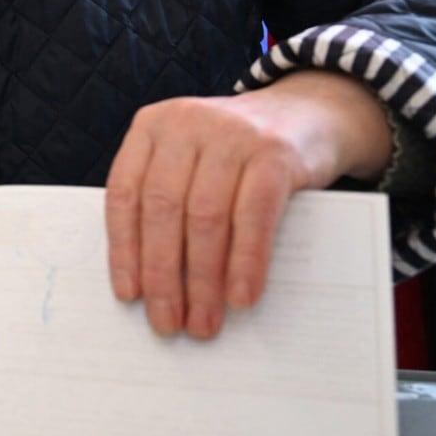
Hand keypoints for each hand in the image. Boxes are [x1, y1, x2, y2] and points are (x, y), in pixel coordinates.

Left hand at [104, 70, 391, 339]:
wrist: (310, 112)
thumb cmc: (238, 154)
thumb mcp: (193, 160)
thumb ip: (168, 199)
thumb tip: (150, 284)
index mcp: (152, 125)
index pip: (125, 194)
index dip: (124, 249)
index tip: (130, 296)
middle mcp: (186, 122)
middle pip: (163, 209)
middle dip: (164, 275)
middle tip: (168, 323)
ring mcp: (232, 134)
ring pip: (206, 217)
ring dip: (203, 280)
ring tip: (204, 321)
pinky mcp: (274, 152)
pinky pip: (253, 216)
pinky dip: (245, 262)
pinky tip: (241, 297)